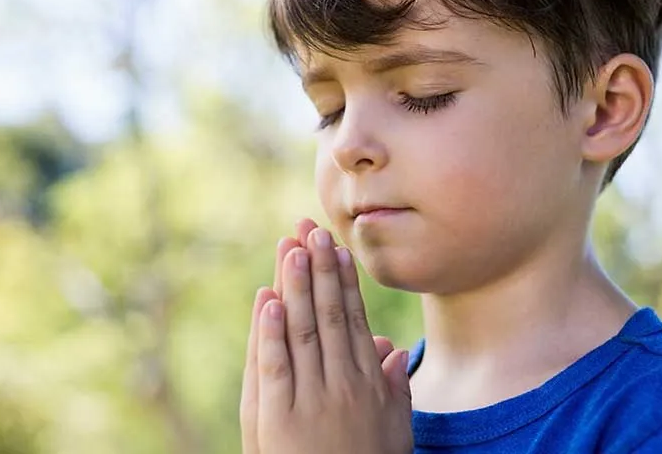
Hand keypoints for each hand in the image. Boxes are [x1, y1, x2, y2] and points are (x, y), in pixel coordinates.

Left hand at [241, 224, 412, 453]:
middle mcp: (342, 386)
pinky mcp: (278, 420)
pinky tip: (266, 301)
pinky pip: (274, 368)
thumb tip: (394, 348)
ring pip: (302, 332)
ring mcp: (310, 401)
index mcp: (368, 385)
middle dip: (318, 269)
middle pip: (327, 315)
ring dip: (294, 288)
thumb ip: (395, 389)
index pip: (354, 320)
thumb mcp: (395, 432)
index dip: (343, 281)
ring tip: (289, 248)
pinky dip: (268, 333)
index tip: (336, 247)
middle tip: (310, 229)